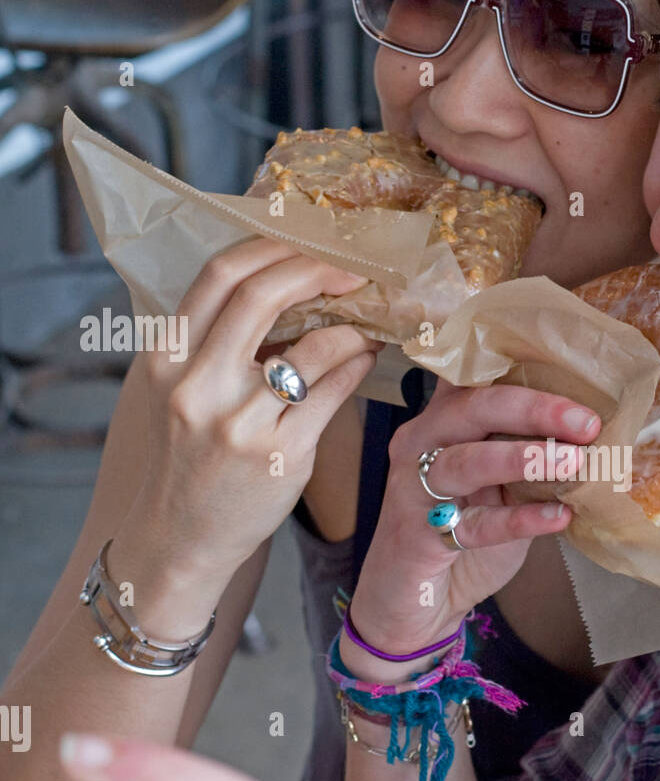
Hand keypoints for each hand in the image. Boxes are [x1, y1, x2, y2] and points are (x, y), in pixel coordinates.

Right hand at [120, 238, 383, 592]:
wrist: (180, 538)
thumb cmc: (190, 456)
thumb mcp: (183, 390)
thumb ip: (220, 339)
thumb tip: (296, 281)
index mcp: (167, 357)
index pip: (219, 275)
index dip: (272, 247)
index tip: (311, 242)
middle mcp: (196, 385)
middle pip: (262, 296)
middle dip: (318, 270)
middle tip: (355, 269)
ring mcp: (239, 423)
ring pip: (312, 347)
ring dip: (352, 326)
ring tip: (370, 322)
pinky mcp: (282, 456)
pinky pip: (334, 393)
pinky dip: (356, 366)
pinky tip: (366, 358)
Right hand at [348, 380, 601, 665]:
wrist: (412, 605)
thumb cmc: (460, 534)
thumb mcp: (500, 487)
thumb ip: (529, 456)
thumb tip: (594, 436)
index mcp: (442, 420)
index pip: (477, 376)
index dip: (523, 366)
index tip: (577, 369)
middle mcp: (421, 443)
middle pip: (474, 406)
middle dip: (536, 408)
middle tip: (587, 423)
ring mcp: (413, 488)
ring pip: (468, 460)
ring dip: (525, 459)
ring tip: (574, 464)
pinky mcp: (418, 536)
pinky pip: (474, 524)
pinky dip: (520, 519)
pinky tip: (558, 517)